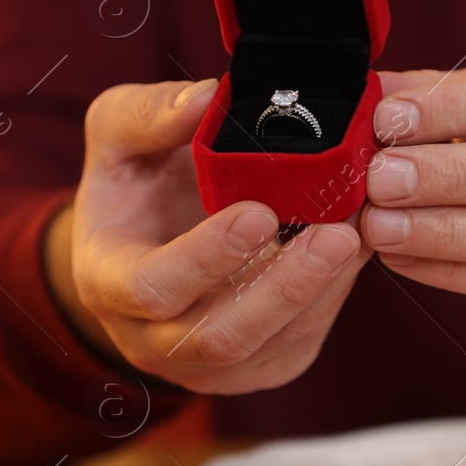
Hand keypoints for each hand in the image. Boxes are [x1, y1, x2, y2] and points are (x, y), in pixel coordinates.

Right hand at [46, 78, 368, 394]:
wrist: (147, 242)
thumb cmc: (133, 186)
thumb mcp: (116, 134)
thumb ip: (148, 114)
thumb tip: (205, 99)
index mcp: (107, 283)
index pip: (152, 288)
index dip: (205, 258)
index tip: (260, 213)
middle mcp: (151, 340)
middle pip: (220, 335)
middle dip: (284, 286)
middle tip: (337, 233)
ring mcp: (209, 365)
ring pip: (272, 342)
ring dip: (320, 289)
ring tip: (358, 233)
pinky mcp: (260, 366)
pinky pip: (300, 340)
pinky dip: (333, 295)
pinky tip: (355, 249)